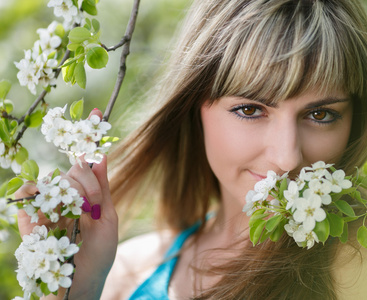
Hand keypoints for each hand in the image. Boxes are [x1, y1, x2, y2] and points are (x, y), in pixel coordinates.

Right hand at [15, 109, 117, 298]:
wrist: (82, 284)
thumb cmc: (99, 254)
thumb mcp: (108, 219)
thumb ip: (102, 187)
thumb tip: (102, 155)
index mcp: (88, 195)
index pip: (87, 163)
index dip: (89, 138)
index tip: (95, 110)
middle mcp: (68, 197)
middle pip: (72, 173)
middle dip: (84, 186)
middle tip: (91, 208)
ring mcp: (49, 208)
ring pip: (52, 184)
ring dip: (65, 195)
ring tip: (75, 216)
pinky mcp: (31, 222)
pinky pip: (27, 201)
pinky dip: (35, 202)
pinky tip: (44, 210)